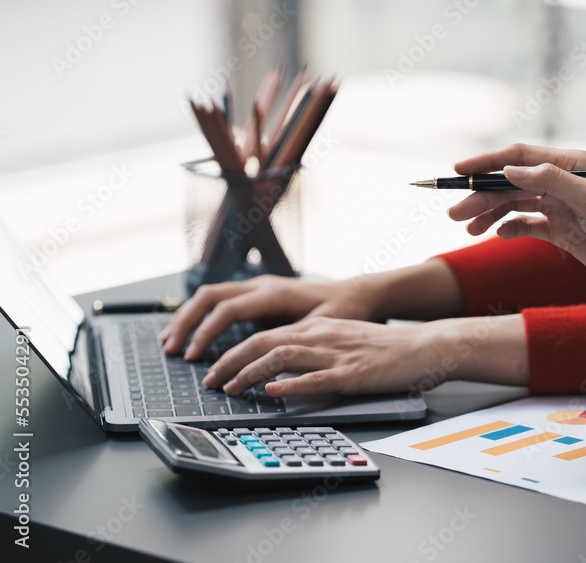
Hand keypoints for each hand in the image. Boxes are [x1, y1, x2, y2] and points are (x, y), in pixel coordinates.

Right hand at [160, 275, 374, 360]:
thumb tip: (263, 354)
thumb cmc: (343, 309)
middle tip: (171, 349)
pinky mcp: (257, 295)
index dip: (206, 333)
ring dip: (188, 318)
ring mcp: (257, 288)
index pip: (226, 310)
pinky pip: (221, 301)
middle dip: (186, 322)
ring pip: (211, 296)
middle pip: (209, 297)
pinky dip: (201, 316)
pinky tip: (191, 333)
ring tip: (171, 341)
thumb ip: (291, 337)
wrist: (356, 294)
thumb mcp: (321, 326)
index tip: (194, 356)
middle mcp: (260, 285)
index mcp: (273, 293)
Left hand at [202, 317, 437, 395]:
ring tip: (230, 389)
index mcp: (317, 327)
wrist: (425, 346)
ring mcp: (336, 354)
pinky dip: (290, 386)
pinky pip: (315, 379)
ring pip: (281, 357)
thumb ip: (314, 349)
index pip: (263, 335)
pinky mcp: (353, 374)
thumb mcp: (344, 340)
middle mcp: (321, 335)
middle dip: (230, 362)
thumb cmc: (387, 349)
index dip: (233, 352)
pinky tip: (274, 394)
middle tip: (210, 382)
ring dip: (249, 374)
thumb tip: (282, 369)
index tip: (216, 370)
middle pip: (263, 342)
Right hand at [448, 143, 585, 289]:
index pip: (519, 157)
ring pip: (514, 204)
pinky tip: (497, 235)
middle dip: (480, 196)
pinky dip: (509, 228)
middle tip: (454, 213)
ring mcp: (560, 206)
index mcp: (570, 165)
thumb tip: (509, 170)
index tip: (458, 170)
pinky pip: (526, 225)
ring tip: (467, 229)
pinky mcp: (561, 230)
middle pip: (510, 184)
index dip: (487, 162)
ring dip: (489, 214)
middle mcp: (561, 182)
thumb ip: (549, 181)